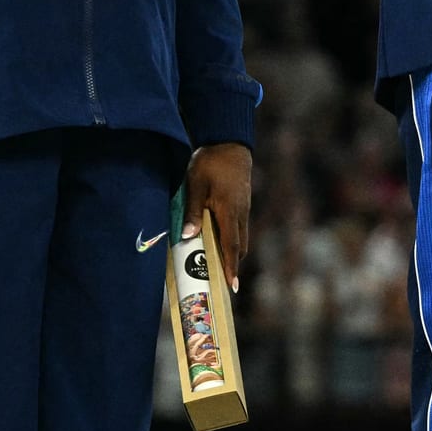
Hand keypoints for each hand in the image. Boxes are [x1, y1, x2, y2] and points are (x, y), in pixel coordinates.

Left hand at [182, 142, 252, 293]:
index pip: (232, 247)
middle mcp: (241, 214)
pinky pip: (239, 227)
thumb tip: (188, 237)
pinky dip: (231, 237)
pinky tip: (217, 236)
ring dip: (231, 250)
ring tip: (216, 261)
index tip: (232, 286)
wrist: (230, 144)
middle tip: (219, 279)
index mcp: (229, 212)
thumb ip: (192, 212)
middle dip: (231, 263)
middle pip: (240, 246)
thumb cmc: (210, 163)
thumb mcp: (195, 185)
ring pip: (240, 237)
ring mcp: (244, 208)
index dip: (231, 268)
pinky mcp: (242, 203)